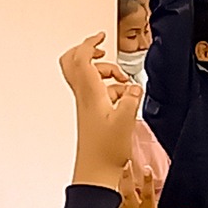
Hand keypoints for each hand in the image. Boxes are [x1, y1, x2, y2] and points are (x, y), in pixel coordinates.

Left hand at [60, 34, 142, 189]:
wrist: (96, 172)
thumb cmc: (106, 150)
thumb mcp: (125, 120)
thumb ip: (131, 98)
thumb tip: (134, 86)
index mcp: (91, 93)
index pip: (82, 59)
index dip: (90, 43)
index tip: (101, 35)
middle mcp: (85, 96)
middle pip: (73, 63)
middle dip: (88, 52)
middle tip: (103, 51)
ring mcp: (87, 104)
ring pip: (90, 76)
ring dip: (107, 73)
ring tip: (125, 83)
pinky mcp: (92, 113)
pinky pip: (99, 91)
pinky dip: (112, 89)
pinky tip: (125, 99)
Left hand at [119, 162, 187, 207]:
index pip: (147, 194)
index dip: (147, 180)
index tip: (146, 168)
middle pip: (129, 192)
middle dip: (128, 177)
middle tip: (127, 164)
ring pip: (121, 198)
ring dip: (121, 185)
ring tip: (121, 174)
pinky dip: (117, 199)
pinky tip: (116, 193)